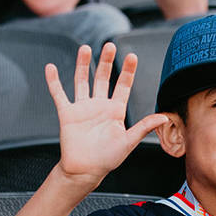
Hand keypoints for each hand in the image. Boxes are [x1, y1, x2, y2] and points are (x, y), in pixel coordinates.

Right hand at [46, 43, 168, 189]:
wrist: (85, 170)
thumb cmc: (108, 159)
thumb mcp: (129, 142)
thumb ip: (144, 127)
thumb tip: (164, 117)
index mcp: (115, 111)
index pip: (123, 86)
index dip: (127, 71)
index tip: (132, 56)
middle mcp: (99, 105)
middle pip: (103, 78)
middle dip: (106, 61)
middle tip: (109, 45)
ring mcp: (82, 108)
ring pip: (82, 81)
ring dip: (82, 65)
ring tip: (85, 48)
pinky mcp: (67, 113)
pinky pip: (59, 94)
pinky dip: (54, 81)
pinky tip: (50, 68)